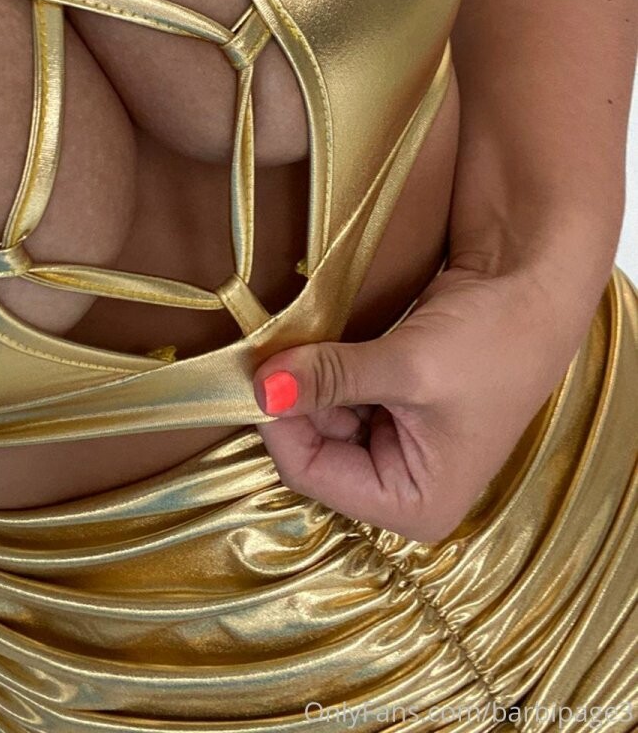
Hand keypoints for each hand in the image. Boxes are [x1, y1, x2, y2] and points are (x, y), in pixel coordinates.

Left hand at [251, 260, 600, 541]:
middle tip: (266, 346)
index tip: (255, 371)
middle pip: (311, 446)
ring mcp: (393, 441)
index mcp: (414, 504)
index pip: (313, 475)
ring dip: (302, 377)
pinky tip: (308, 335)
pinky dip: (318, 364)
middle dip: (289, 398)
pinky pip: (333, 391)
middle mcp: (399, 483)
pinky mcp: (387, 400)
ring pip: (317, 414)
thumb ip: (332, 379)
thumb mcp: (408, 366)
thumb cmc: (493, 340)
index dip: (278, 424)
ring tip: (288, 335)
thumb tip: (262, 389)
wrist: (533, 283)